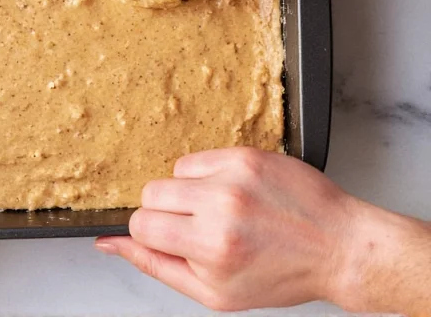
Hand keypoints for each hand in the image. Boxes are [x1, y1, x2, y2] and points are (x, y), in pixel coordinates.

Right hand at [95, 148, 354, 310]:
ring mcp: (235, 175)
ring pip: (173, 173)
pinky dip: (208, 175)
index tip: (176, 241)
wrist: (339, 246)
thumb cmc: (282, 275)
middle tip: (201, 229)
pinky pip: (199, 158)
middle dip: (168, 214)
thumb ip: (154, 265)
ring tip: (223, 211)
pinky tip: (235, 194)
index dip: (152, 235)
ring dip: (188, 192)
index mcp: (211, 246)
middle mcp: (221, 205)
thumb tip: (108, 244)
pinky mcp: (247, 153)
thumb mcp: (214, 292)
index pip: (141, 224)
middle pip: (151, 194)